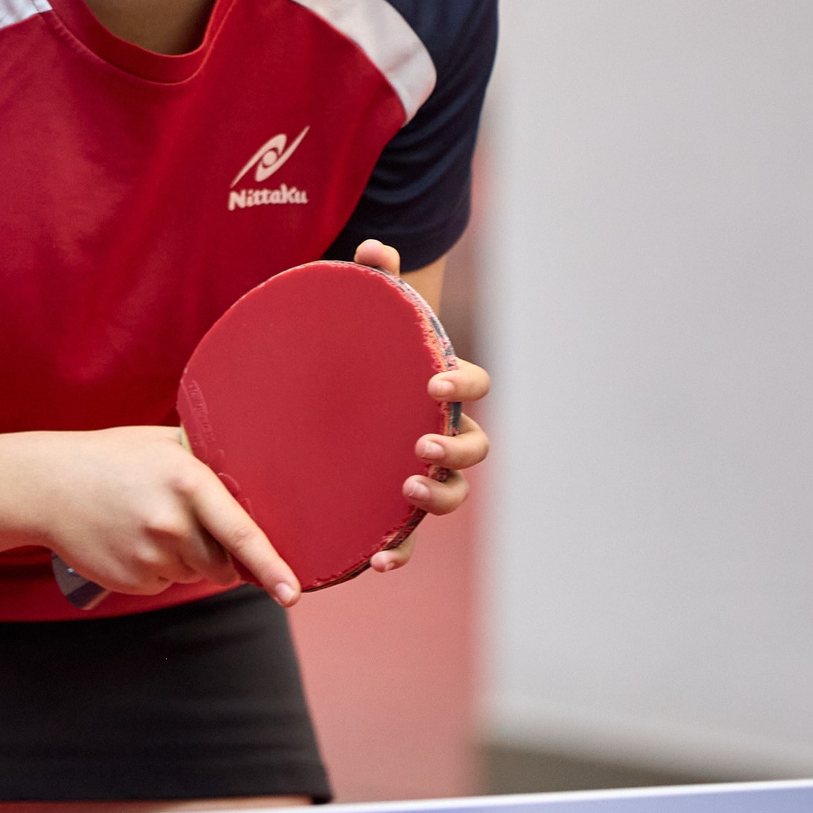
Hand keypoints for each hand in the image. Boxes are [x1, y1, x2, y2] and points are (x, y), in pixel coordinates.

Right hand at [35, 426, 300, 606]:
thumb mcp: (161, 443)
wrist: (46, 486)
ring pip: (194, 575)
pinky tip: (130, 540)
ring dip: (184, 559)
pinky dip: (156, 569)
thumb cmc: (108, 459)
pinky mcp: (132, 581)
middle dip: (217, 552)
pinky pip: (164, 584)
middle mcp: (171, 523)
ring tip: (146, 523)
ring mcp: (149, 556)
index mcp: (186, 482)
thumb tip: (254, 476)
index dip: (271, 566)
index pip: (240, 533)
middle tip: (181, 521)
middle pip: (223, 563)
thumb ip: (206, 459)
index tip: (291, 592)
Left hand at [351, 239, 492, 573]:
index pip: (472, 385)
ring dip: (435, 497)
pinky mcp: (394, 507)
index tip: (432, 382)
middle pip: (474, 448)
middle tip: (420, 444)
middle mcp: (443, 434)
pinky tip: (376, 562)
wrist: (338, 394)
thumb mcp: (362, 318)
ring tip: (405, 488)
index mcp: (441, 388)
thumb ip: (371, 283)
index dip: (460, 385)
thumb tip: (374, 250)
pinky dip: (398, 552)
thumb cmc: (364, 353)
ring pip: (450, 494)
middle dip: (454, 449)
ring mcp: (423, 473)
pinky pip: (407, 537)